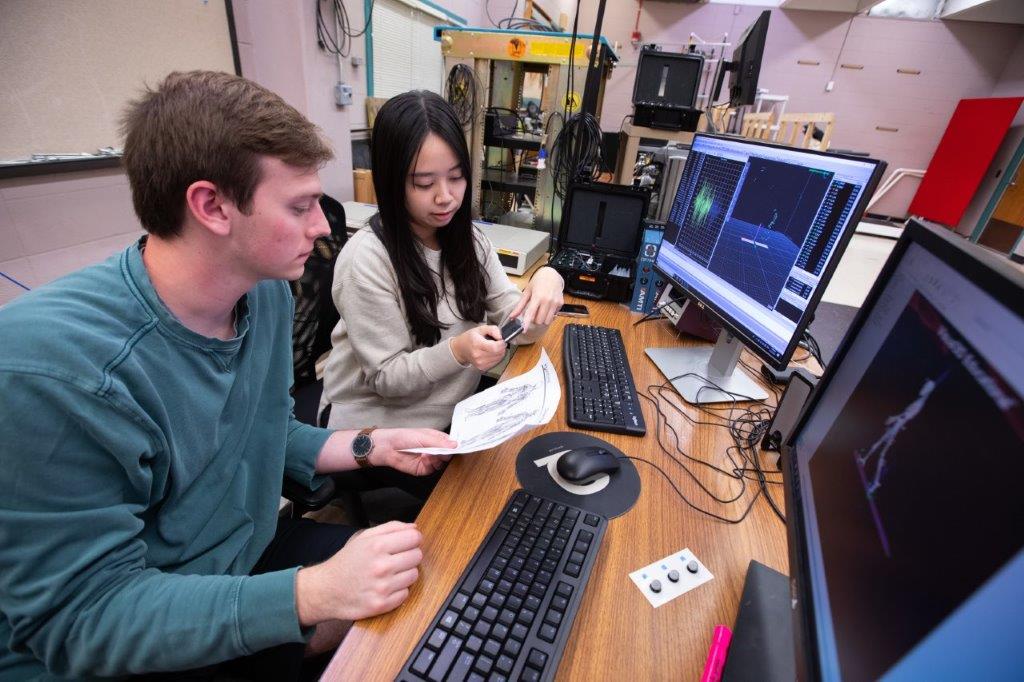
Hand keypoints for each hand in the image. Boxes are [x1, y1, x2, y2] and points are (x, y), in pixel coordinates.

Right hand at [295, 521, 422, 623]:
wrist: (326, 590)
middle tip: (394, 559)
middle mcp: (381, 566)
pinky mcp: (382, 604)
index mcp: (377, 545)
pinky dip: (398, 591)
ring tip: (388, 574)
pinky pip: (406, 594)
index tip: (406, 543)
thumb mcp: (364, 537)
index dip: (412, 539)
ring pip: (414, 575)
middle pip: (417, 556)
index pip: (414, 537)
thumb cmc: (346, 562)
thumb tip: (414, 527)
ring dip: (404, 574)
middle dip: (408, 556)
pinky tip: (385, 587)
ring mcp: (382, 587)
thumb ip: (391, 528)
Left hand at [372, 428, 454, 475]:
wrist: (388, 447)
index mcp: (437, 439)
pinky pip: (432, 469)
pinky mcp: (423, 469)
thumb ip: (440, 442)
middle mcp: (435, 450)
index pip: (451, 444)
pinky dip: (430, 464)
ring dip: (437, 458)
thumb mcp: (424, 436)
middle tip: (442, 451)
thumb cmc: (405, 437)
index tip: (458, 448)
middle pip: (448, 455)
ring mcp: (430, 461)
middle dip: (446, 453)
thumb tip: (456, 445)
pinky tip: (424, 458)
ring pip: (441, 463)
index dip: (455, 446)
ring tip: (429, 453)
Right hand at [450, 325, 506, 370]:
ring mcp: (480, 363)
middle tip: (498, 342)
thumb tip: (500, 336)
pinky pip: (495, 363)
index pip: (495, 347)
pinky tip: (490, 353)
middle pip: (498, 353)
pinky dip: (496, 357)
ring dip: (500, 352)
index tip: (501, 340)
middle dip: (502, 347)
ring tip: (493, 347)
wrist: (460, 349)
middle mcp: (478, 355)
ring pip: (499, 358)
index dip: (501, 343)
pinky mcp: (482, 368)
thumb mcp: (480, 328)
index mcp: (477, 344)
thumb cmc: (470, 338)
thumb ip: (493, 330)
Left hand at [509, 266, 563, 332]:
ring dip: (542, 319)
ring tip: (541, 310)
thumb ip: (520, 306)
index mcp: (537, 297)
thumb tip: (512, 316)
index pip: (531, 313)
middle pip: (539, 320)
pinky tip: (548, 306)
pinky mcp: (560, 304)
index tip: (523, 330)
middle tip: (534, 312)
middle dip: (535, 319)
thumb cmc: (538, 282)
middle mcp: (547, 300)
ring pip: (547, 321)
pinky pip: (553, 316)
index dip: (527, 323)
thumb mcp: (527, 292)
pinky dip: (549, 314)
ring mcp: (555, 303)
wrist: (552, 275)